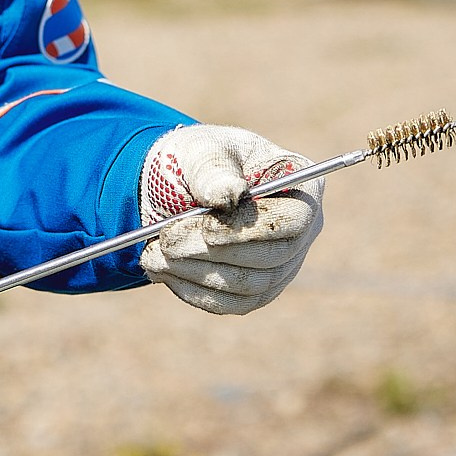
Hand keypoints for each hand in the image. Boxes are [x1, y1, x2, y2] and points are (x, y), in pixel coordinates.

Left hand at [137, 125, 323, 315]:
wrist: (177, 185)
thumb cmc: (199, 159)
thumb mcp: (202, 152)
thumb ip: (215, 171)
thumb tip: (230, 195)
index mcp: (301, 187)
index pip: (293, 221)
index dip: (253, 231)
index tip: (208, 231)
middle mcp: (300, 231)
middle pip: (271, 259)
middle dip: (213, 253)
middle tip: (167, 241)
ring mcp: (281, 265)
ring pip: (248, 286)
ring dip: (196, 273)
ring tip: (153, 253)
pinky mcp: (255, 290)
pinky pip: (230, 303)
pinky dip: (193, 290)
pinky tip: (162, 270)